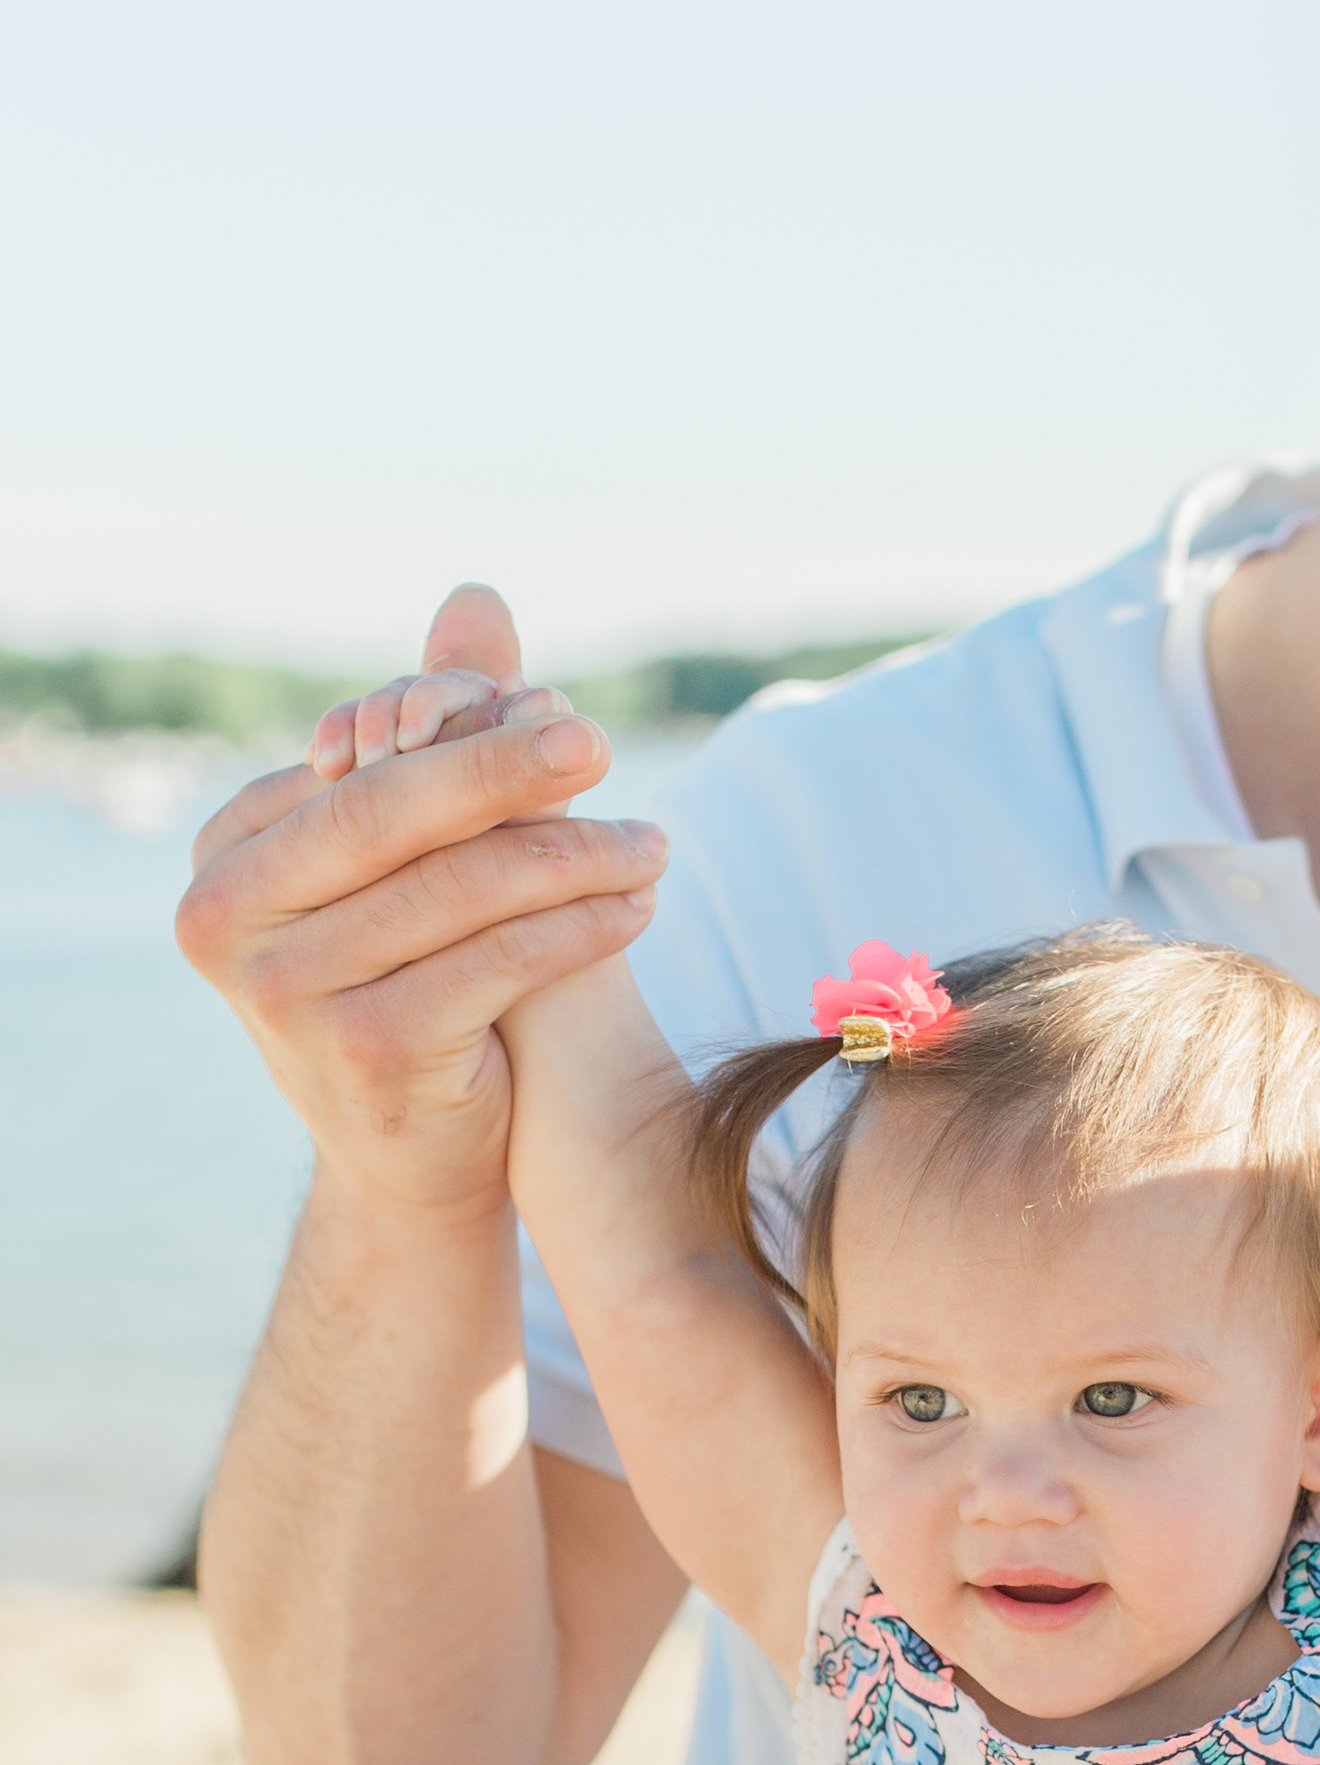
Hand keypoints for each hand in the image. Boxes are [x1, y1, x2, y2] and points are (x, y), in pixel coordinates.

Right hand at [177, 581, 667, 1233]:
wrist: (409, 1162)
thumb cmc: (409, 990)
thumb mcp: (407, 864)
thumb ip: (432, 736)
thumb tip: (480, 601)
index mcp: (224, 854)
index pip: (358, 772)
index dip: (464, 740)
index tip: (562, 717)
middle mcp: (223, 917)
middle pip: (394, 818)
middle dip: (508, 773)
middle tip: (600, 743)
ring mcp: (280, 991)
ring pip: (452, 893)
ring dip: (568, 858)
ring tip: (652, 842)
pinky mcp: (358, 1050)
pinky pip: (489, 966)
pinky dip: (572, 932)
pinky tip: (635, 910)